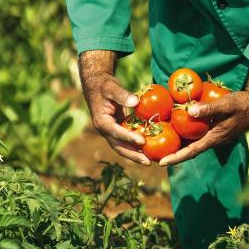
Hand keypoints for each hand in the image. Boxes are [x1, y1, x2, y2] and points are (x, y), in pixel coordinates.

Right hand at [79, 50, 149, 165]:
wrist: (97, 86)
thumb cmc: (104, 85)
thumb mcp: (112, 87)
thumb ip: (122, 95)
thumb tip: (136, 102)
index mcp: (101, 122)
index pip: (116, 132)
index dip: (129, 138)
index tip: (142, 142)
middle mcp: (105, 130)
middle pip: (119, 146)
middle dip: (133, 155)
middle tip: (148, 162)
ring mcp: (110, 131)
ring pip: (122, 146)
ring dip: (135, 154)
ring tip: (151, 161)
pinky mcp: (117, 129)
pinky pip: (126, 140)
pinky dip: (135, 145)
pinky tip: (148, 148)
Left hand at [158, 62, 248, 165]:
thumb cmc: (241, 105)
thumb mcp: (225, 105)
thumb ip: (208, 109)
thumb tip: (188, 111)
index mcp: (213, 138)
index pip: (191, 151)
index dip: (175, 157)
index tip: (161, 162)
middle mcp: (211, 140)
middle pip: (188, 150)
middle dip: (172, 154)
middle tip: (153, 155)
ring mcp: (213, 136)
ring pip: (192, 143)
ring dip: (177, 144)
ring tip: (159, 143)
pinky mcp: (214, 130)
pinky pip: (197, 135)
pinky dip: (186, 134)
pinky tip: (176, 127)